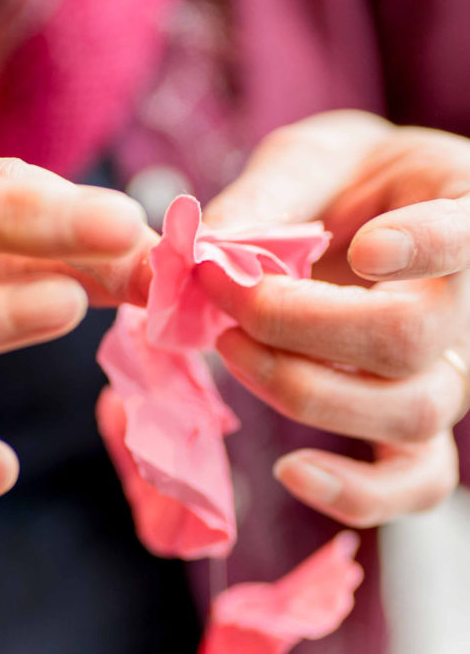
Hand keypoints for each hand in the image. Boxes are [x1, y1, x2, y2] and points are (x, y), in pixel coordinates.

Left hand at [203, 110, 469, 526]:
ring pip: (409, 414)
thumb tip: (210, 247)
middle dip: (296, 325)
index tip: (366, 248)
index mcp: (463, 208)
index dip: (427, 245)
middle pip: (410, 339)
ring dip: (301, 390)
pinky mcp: (420, 430)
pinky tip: (289, 470)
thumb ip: (270, 195)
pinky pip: (413, 484)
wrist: (368, 224)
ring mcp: (451, 375)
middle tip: (225, 293)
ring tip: (230, 349)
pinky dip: (354, 492)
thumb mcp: (311, 161)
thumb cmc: (347, 184)